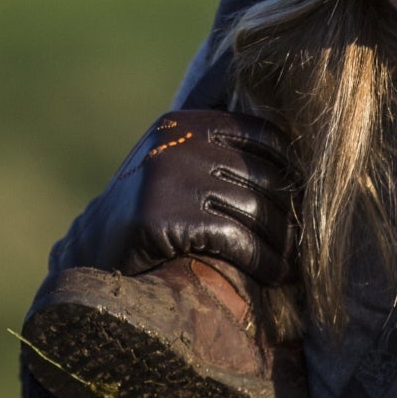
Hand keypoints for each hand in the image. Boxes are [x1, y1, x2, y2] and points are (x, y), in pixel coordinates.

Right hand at [57, 110, 298, 285]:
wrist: (92, 253)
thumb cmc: (151, 215)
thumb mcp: (181, 169)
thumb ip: (220, 156)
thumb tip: (295, 167)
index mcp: (185, 123)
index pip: (259, 134)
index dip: (290, 167)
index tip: (304, 198)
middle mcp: (178, 142)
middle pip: (261, 174)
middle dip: (289, 212)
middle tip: (304, 241)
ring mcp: (169, 177)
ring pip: (254, 208)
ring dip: (281, 242)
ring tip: (291, 263)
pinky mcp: (164, 216)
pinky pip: (235, 238)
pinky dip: (262, 259)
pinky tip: (273, 274)